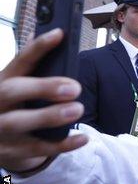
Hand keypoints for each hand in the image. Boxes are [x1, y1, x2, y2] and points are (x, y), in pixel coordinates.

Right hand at [0, 29, 86, 172]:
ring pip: (21, 123)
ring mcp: (0, 129)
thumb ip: (35, 65)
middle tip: (74, 87)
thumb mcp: (19, 83)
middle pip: (12, 92)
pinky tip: (82, 137)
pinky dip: (62, 145)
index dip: (38, 47)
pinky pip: (37, 149)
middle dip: (42, 87)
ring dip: (50, 116)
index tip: (60, 34)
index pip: (19, 61)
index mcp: (1, 82)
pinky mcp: (10, 151)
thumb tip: (55, 32)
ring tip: (77, 109)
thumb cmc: (15, 105)